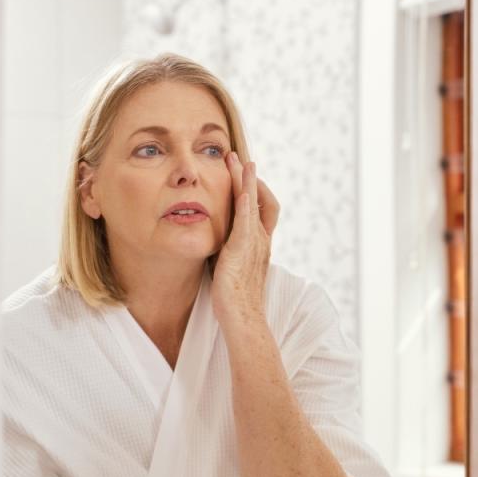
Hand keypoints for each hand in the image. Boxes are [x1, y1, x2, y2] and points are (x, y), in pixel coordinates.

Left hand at [211, 152, 279, 325]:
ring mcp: (254, 245)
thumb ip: (227, 254)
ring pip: (253, 205)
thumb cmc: (236, 301)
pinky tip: (242, 191)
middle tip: (238, 156)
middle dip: (249, 177)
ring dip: (246, 181)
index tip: (242, 174)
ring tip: (239, 161)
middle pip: (260, 199)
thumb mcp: (232, 270)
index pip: (262, 208)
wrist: (245, 320)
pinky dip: (246, 205)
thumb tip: (216, 246)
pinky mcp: (242, 252)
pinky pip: (246, 223)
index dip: (254, 189)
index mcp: (259, 244)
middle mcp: (260, 240)